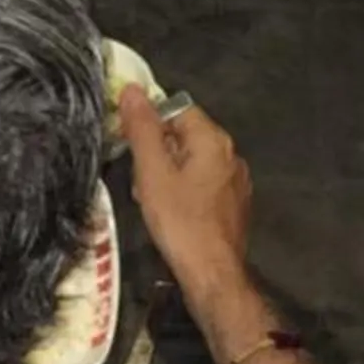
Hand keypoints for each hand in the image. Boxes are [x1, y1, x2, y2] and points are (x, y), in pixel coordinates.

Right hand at [120, 88, 252, 304]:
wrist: (212, 274)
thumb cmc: (180, 222)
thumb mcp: (152, 173)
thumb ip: (142, 129)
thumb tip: (133, 89)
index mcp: (213, 139)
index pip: (177, 109)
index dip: (149, 121)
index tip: (128, 142)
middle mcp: (230, 154)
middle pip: (185, 135)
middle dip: (157, 151)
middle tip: (138, 179)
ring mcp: (236, 181)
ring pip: (193, 161)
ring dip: (167, 173)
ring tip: (150, 199)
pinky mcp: (234, 204)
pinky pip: (204, 184)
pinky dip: (184, 190)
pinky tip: (170, 213)